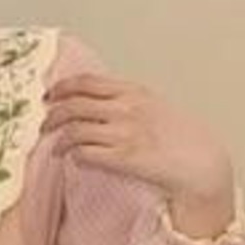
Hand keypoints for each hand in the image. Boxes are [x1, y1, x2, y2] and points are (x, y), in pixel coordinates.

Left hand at [41, 71, 233, 206]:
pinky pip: (83, 153)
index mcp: (133, 91)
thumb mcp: (153, 105)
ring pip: (73, 130)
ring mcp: (124, 132)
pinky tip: (75, 160)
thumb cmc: (179, 137)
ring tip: (56, 148)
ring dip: (58, 140)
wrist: (200, 161)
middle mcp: (126, 108)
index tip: (50, 97)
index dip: (62, 88)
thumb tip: (94, 104)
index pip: (86, 82)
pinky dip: (73, 156)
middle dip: (52, 116)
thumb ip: (126, 100)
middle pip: (73, 105)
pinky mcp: (123, 157)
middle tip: (45, 126)